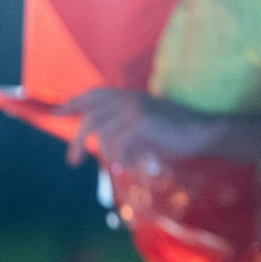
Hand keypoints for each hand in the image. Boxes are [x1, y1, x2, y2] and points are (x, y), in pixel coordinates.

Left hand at [58, 88, 260, 170]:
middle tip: (73, 161)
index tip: (57, 113)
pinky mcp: (141, 122)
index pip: (95, 94)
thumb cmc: (176, 133)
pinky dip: (121, 158)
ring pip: (103, 132)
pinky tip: (130, 166)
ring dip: (104, 154)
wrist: (203, 133)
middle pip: (92, 116)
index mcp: (129, 96)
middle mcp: (130, 98)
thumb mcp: (145, 125)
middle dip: (78, 139)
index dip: (75, 102)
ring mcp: (135, 108)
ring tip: (115, 167)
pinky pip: (118, 143)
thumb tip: (98, 140)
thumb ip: (122, 126)